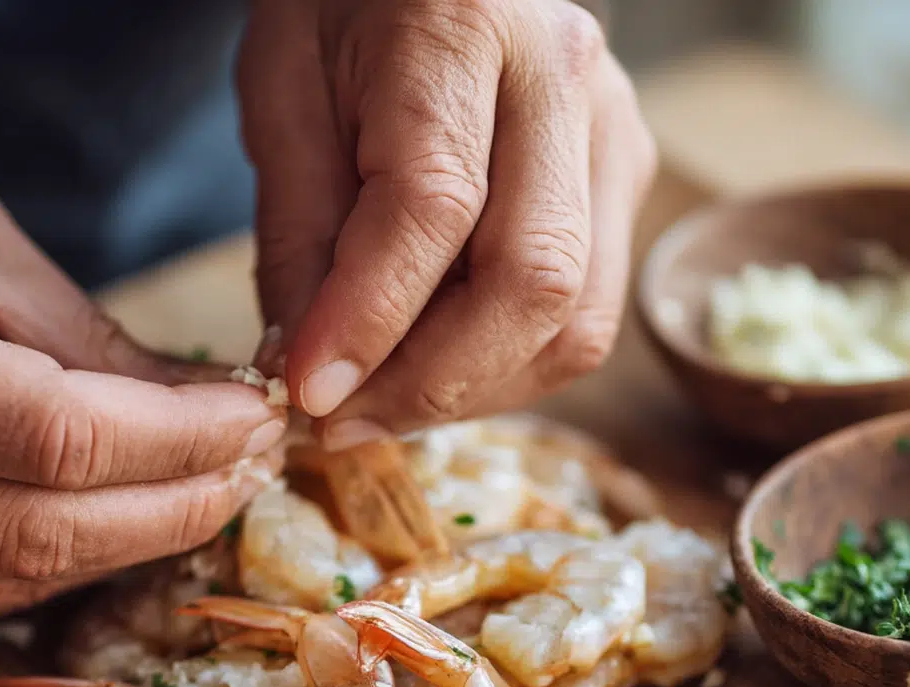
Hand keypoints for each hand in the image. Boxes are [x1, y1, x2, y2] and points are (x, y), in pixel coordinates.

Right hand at [0, 184, 287, 626]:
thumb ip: (81, 336)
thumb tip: (210, 402)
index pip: (60, 438)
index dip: (177, 437)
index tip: (258, 413)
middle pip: (50, 529)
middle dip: (178, 502)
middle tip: (259, 460)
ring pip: (24, 574)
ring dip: (141, 539)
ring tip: (220, 487)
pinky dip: (79, 557)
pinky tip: (138, 516)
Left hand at [239, 0, 656, 445]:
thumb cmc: (345, 16)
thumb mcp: (283, 95)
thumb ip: (299, 234)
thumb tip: (314, 376)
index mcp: (465, 24)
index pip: (434, 205)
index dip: (371, 318)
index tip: (312, 393)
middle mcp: (567, 81)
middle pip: (533, 282)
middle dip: (434, 383)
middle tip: (349, 422)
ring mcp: (614, 140)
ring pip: (575, 324)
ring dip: (475, 392)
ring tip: (389, 401)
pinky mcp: (626, 188)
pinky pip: (584, 322)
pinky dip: (509, 370)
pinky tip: (443, 368)